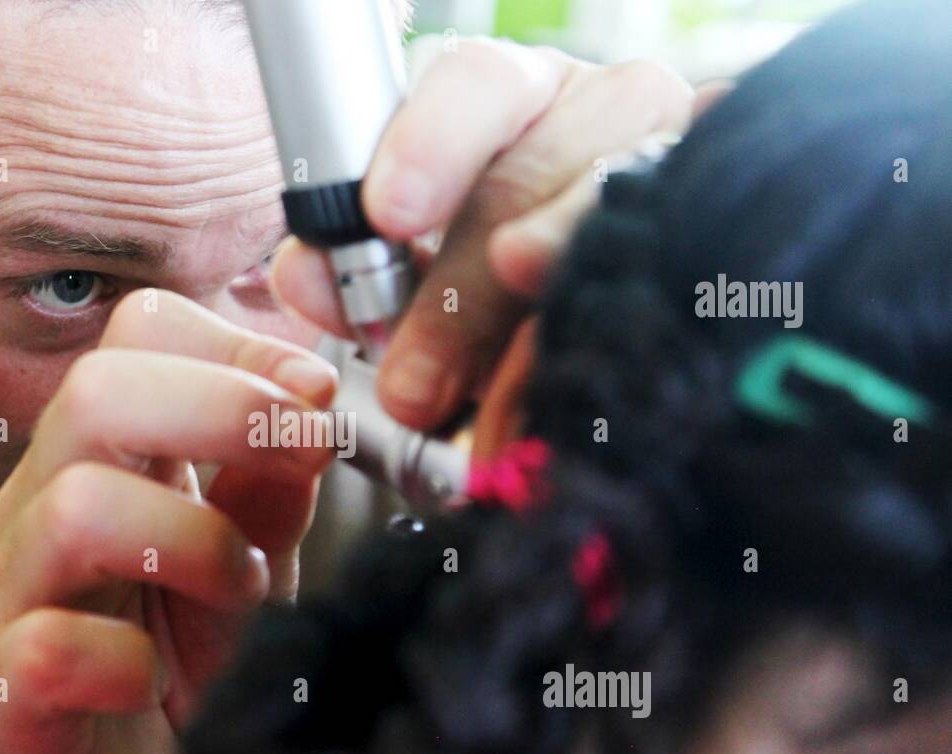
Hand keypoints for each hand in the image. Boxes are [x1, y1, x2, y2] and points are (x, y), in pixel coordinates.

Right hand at [0, 290, 336, 753]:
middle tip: (308, 455)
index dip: (237, 346)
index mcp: (108, 456)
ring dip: (193, 541)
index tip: (315, 399)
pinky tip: (158, 683)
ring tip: (241, 592)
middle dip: (226, 408)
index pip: (140, 334)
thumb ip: (274, 494)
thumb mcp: (247, 568)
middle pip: (96, 391)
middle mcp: (46, 504)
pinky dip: (127, 664)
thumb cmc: (174, 665)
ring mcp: (13, 595)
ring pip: (74, 507)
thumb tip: (311, 407)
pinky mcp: (0, 693)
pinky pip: (48, 648)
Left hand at [271, 40, 703, 431]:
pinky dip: (611, 346)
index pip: (480, 82)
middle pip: (532, 175)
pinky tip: (575, 398)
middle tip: (411, 386)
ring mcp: (674, 166)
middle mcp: (603, 109)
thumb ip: (353, 271)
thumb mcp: (415, 273)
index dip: (432, 142)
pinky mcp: (720, 234)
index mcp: (516, 98)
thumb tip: (304, 274)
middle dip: (457, 294)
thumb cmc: (493, 283)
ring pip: (605, 231)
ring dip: (534, 324)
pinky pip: (676, 283)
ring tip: (492, 399)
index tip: (388, 216)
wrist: (623, 305)